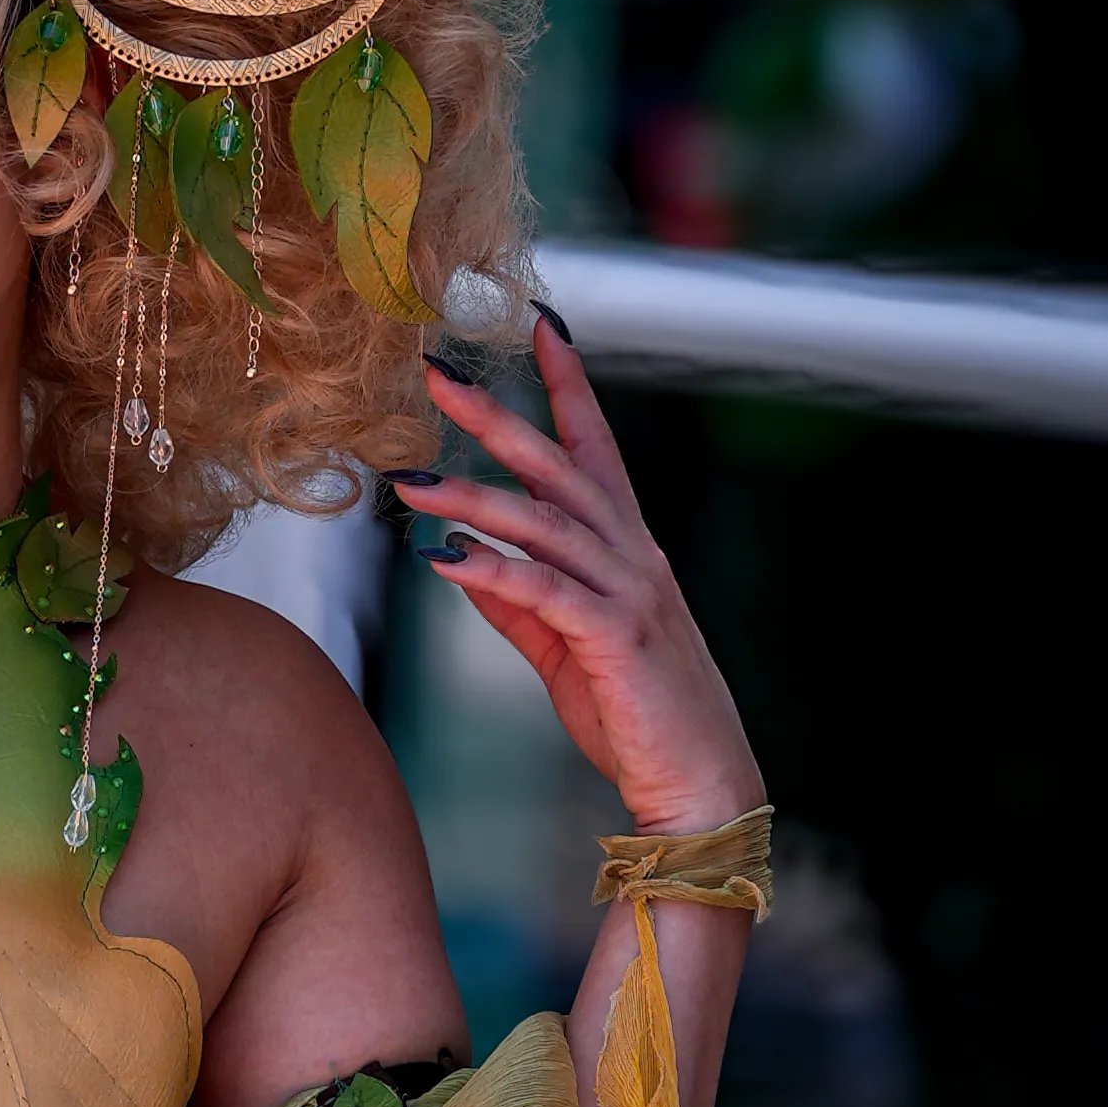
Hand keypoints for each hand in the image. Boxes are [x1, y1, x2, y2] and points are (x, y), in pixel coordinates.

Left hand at [412, 310, 763, 831]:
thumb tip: (463, 559)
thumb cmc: (637, 714)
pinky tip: (444, 558)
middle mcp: (633, 555)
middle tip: (436, 371)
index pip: (595, 446)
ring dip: (472, 496)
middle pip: (559, 465)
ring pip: (545, 522)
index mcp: (627, 548)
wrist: (699, 784)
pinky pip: (545, 593)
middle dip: (496, 414)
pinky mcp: (614, 639)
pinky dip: (493, 571)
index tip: (540, 323)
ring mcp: (628, 593)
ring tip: (408, 481)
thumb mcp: (565, 647)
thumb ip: (519, 602)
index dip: (569, 382)